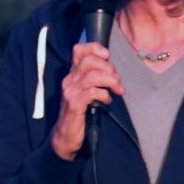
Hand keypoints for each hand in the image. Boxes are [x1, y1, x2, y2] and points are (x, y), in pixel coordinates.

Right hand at [51, 43, 123, 160]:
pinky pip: (92, 92)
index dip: (94, 48)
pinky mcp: (73, 104)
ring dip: (110, 81)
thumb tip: (113, 69)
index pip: (79, 50)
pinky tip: (107, 101)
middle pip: (89, 61)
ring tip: (117, 90)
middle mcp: (69, 80)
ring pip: (92, 75)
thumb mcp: (88, 91)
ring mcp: (70, 91)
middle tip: (117, 81)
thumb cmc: (81, 112)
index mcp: (73, 74)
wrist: (66, 136)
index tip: (107, 55)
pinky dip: (104, 94)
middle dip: (109, 68)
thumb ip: (96, 78)